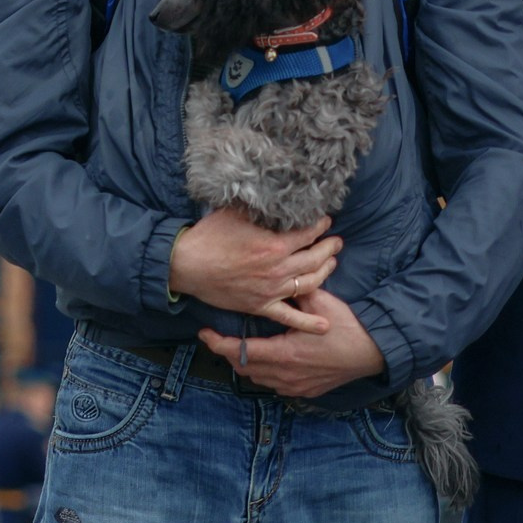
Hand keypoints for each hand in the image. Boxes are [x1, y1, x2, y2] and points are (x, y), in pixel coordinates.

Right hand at [169, 210, 341, 330]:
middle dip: (330, 247)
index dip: (321, 225)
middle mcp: (277, 269)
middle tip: (336, 241)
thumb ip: (261, 207)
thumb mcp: (236, 212)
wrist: (186, 264)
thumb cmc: (209, 236)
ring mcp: (271, 290)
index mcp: (274, 245)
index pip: (309, 233)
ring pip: (309, 283)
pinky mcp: (261, 306)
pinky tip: (324, 326)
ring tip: (332, 263)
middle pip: (315, 258)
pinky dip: (307, 322)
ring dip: (325, 272)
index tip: (326, 221)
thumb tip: (277, 196)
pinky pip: (288, 317)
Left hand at [200, 288, 388, 398]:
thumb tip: (277, 278)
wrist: (372, 353)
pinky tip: (270, 362)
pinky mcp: (305, 391)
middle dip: (229, 353)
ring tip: (243, 348)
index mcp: (284, 353)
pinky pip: (275, 385)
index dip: (218, 343)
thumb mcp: (320, 303)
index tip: (205, 334)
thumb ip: (295, 293)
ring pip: (258, 379)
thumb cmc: (347, 327)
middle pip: (244, 368)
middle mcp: (285, 375)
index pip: (240, 351)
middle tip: (220, 338)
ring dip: (247, 364)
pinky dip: (265, 374)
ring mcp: (294, 386)